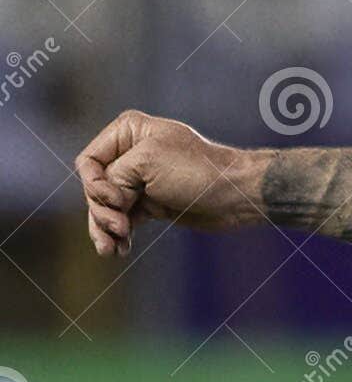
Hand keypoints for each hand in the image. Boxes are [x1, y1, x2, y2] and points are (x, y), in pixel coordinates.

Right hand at [74, 111, 259, 256]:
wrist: (234, 195)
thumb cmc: (196, 171)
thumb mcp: (145, 163)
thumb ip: (113, 178)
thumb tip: (105, 202)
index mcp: (129, 131)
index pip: (88, 161)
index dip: (96, 185)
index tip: (120, 201)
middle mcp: (131, 153)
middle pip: (96, 187)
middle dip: (102, 211)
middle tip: (119, 228)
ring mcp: (140, 180)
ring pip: (106, 207)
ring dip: (104, 228)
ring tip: (110, 250)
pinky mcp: (150, 202)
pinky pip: (123, 219)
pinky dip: (118, 235)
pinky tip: (120, 250)